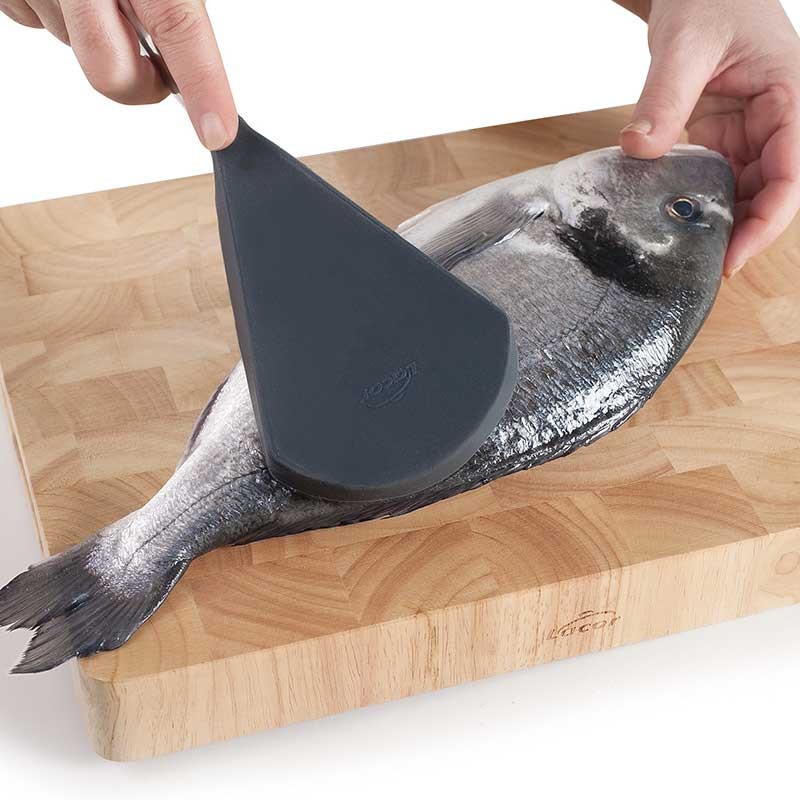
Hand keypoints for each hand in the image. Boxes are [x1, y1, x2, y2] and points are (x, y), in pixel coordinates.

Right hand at [0, 0, 236, 149]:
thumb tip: (188, 58)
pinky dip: (60, 16)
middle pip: (112, 72)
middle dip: (142, 83)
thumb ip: (172, 2)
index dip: (203, 86)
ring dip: (97, 34)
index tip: (219, 133)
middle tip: (158, 68)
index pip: (178, 26)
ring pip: (74, 47)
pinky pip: (36, 22)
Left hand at [616, 0, 799, 275]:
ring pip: (746, 192)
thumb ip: (664, 98)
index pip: (792, 173)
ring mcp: (752, 133)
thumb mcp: (685, 43)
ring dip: (720, 223)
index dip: (767, 222)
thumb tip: (637, 148)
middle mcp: (778, 121)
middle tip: (701, 270)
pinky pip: (718, 181)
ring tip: (685, 255)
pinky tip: (674, 223)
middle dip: (742, 233)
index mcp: (791, 97)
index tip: (733, 256)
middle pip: (771, 192)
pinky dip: (699, 204)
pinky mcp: (725, 139)